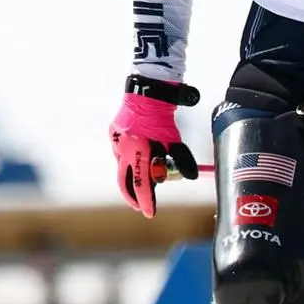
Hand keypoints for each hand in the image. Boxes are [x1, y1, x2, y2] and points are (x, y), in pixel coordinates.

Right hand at [109, 90, 197, 217]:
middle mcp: (122, 147)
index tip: (149, 212)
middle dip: (133, 196)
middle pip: (124, 181)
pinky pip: (120, 154)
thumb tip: (190, 176)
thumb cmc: (162, 114)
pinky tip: (138, 160)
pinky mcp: (113, 134)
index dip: (146, 200)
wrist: (148, 91)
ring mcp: (115, 141)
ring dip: (132, 177)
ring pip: (121, 167)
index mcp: (137, 149)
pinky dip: (129, 161)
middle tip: (141, 206)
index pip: (141, 182)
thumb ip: (181, 157)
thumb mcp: (173, 138)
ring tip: (143, 183)